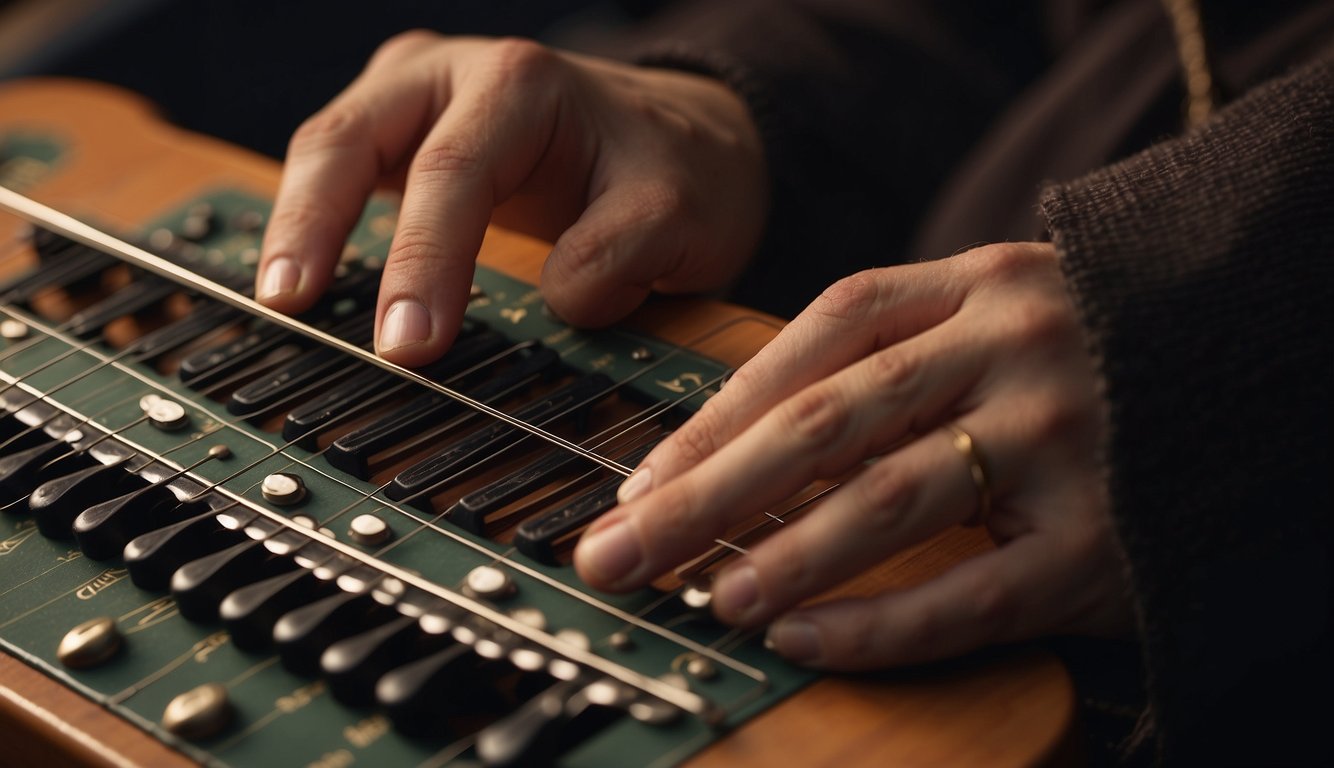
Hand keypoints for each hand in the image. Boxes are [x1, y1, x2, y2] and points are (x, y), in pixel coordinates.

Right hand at [256, 32, 766, 365]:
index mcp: (522, 84)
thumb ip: (623, 256)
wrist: (674, 140)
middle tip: (292, 307)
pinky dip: (314, 224)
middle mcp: (454, 74)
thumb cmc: (671, 171)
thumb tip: (555, 303)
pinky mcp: (399, 132)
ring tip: (279, 301)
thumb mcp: (681, 214)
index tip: (408, 344)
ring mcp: (415, 96)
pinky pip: (340, 172)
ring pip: (329, 148)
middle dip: (315, 225)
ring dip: (297, 224)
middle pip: (354, 137)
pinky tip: (301, 282)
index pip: (453, 170)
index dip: (422, 259)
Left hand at [574, 243, 1133, 669]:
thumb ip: (887, 354)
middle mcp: (1014, 347)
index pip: (819, 338)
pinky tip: (806, 643)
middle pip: (829, 421)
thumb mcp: (994, 314)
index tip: (640, 479)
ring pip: (894, 500)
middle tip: (620, 550)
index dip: (718, 410)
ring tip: (707, 598)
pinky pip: (976, 591)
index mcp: (975, 284)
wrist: (1251, 362)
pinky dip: (881, 623)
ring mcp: (1064, 439)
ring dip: (785, 556)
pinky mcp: (1105, 537)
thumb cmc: (1088, 353)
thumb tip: (733, 442)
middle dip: (708, 494)